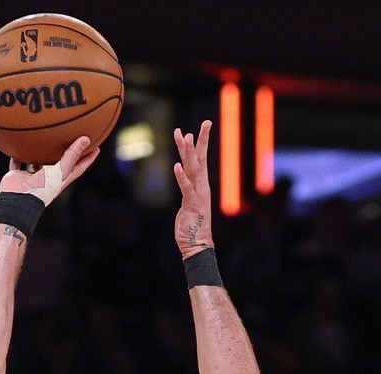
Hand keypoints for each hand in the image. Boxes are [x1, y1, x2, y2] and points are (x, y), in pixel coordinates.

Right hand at [0, 134, 99, 205]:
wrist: (17, 201)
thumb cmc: (42, 189)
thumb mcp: (60, 171)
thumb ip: (72, 155)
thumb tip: (86, 138)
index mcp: (61, 180)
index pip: (79, 167)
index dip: (88, 158)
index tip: (96, 147)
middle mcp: (48, 179)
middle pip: (60, 164)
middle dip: (67, 153)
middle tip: (73, 139)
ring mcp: (33, 177)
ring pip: (38, 163)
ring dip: (40, 154)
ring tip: (45, 141)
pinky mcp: (18, 176)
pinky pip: (18, 163)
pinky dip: (17, 156)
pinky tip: (18, 147)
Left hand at [172, 120, 215, 257]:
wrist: (197, 243)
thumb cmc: (191, 224)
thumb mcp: (189, 201)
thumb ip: (188, 188)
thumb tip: (184, 177)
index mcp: (201, 184)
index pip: (202, 159)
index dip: (200, 142)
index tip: (200, 127)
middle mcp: (202, 186)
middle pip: (200, 158)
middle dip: (200, 140)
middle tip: (204, 123)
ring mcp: (198, 194)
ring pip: (193, 169)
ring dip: (188, 152)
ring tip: (185, 136)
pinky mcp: (191, 204)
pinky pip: (186, 188)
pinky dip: (181, 176)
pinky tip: (177, 166)